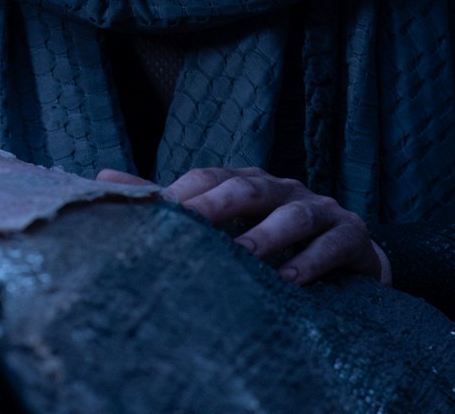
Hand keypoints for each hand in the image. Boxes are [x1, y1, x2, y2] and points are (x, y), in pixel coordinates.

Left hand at [98, 166, 389, 286]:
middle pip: (249, 188)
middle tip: (192, 224)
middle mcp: (282, 188)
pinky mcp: (351, 235)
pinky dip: (311, 260)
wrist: (349, 254)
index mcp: (248, 180)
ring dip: (268, 235)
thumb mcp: (224, 220)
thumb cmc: (271, 236)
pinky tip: (291, 279)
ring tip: (245, 256)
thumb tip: (102, 176)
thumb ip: (170, 202)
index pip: (211, 177)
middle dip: (220, 204)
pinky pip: (332, 244)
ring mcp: (320, 208)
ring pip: (294, 215)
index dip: (186, 192)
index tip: (157, 211)